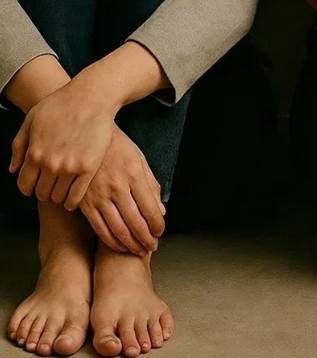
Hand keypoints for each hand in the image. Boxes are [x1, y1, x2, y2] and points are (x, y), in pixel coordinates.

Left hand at [9, 80, 116, 209]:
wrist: (91, 98)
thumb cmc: (61, 104)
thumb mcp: (31, 120)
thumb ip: (19, 146)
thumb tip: (13, 170)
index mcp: (35, 153)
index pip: (25, 185)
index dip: (28, 187)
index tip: (35, 185)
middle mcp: (51, 164)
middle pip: (42, 193)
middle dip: (43, 191)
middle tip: (51, 185)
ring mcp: (70, 167)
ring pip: (58, 197)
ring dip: (58, 196)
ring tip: (62, 189)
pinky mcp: (89, 168)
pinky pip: (76, 196)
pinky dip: (71, 202)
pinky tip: (72, 200)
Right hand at [80, 125, 165, 255]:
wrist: (86, 137)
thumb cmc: (117, 147)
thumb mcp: (138, 158)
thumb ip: (151, 184)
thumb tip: (161, 211)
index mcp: (133, 174)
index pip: (150, 208)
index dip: (157, 225)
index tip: (160, 232)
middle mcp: (117, 187)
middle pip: (135, 222)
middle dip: (146, 239)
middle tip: (152, 247)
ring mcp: (99, 196)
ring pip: (117, 229)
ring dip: (130, 244)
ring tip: (138, 251)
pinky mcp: (84, 202)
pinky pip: (99, 228)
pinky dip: (111, 241)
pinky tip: (119, 246)